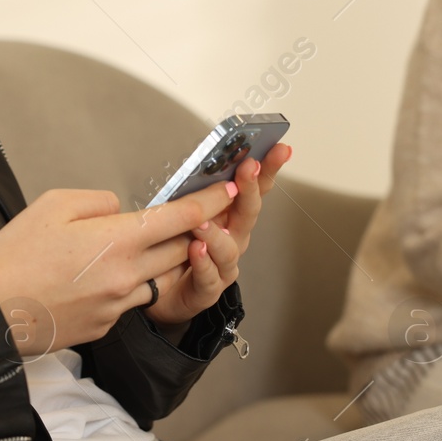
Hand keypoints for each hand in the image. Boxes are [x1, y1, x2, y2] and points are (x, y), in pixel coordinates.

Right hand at [0, 180, 237, 356]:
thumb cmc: (16, 257)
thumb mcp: (53, 205)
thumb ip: (97, 201)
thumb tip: (119, 210)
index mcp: (117, 240)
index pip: (180, 218)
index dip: (210, 202)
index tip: (229, 189)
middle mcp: (127, 275)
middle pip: (179, 250)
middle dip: (189, 234)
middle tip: (190, 219)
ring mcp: (119, 305)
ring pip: (156, 278)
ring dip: (155, 262)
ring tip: (130, 251)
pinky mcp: (106, 326)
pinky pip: (129, 301)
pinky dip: (124, 287)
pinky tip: (92, 281)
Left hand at [144, 142, 291, 328]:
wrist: (162, 291)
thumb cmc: (175, 247)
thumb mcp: (184, 211)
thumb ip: (196, 191)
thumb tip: (203, 160)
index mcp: (230, 215)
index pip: (255, 188)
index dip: (268, 168)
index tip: (279, 149)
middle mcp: (234, 238)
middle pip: (249, 212)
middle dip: (250, 188)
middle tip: (248, 168)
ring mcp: (224, 264)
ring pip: (229, 247)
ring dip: (217, 232)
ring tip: (203, 221)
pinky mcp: (209, 288)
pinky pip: (209, 276)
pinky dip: (203, 263)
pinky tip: (196, 250)